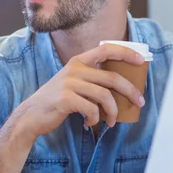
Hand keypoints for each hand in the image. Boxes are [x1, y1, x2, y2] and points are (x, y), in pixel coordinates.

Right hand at [13, 43, 146, 139]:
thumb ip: (91, 78)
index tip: (141, 61)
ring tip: (112, 121)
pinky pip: (92, 110)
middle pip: (112, 78)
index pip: (106, 49)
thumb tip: (122, 85)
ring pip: (105, 96)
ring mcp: (69, 83)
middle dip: (130, 91)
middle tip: (140, 102)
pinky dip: (95, 120)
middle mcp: (75, 69)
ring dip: (113, 112)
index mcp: (78, 61)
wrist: (32, 114)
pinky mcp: (66, 99)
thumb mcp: (72, 81)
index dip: (126, 53)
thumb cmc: (57, 100)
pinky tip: (89, 123)